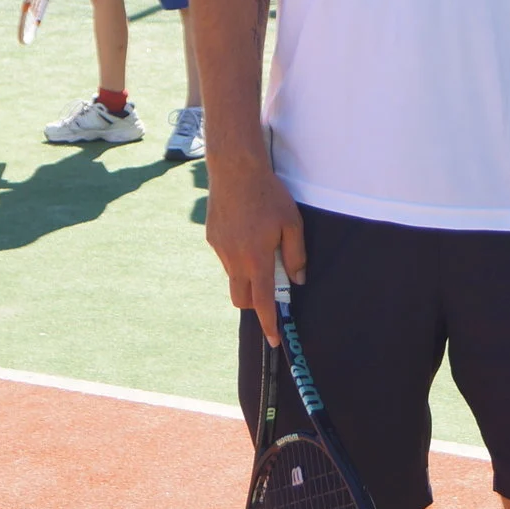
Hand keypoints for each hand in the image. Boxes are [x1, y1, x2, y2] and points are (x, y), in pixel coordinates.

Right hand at [206, 158, 304, 348]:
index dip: (269, 323)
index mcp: (256, 259)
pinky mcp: (212, 238)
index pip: (263, 302)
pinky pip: (226, 258)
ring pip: (233, 277)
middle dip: (255, 303)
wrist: (235, 169)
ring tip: (261, 247)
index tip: (274, 339)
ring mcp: (220, 250)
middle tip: (271, 287)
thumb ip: (295, 255)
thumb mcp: (292, 223)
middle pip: (242, 299)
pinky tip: (246, 232)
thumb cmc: (268, 195)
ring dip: (247, 276)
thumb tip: (298, 280)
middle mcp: (234, 259)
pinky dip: (237, 257)